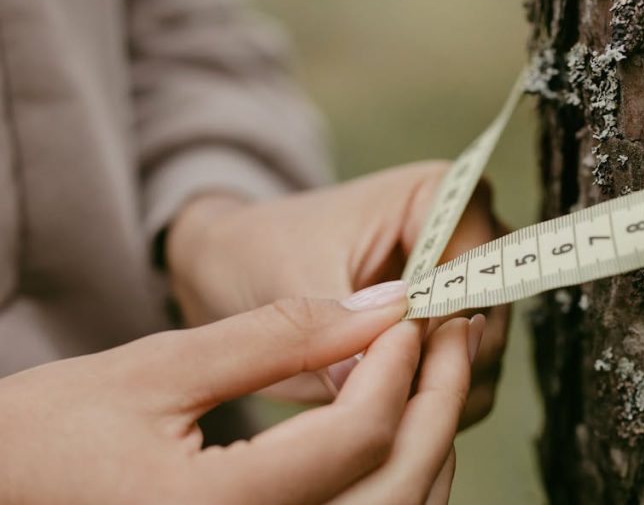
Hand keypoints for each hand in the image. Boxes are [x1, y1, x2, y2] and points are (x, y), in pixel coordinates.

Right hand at [0, 293, 481, 503]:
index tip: (412, 312)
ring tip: (433, 367)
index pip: (359, 437)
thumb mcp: (155, 371)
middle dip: (439, 399)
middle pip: (399, 483)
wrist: (3, 493)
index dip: (401, 365)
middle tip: (450, 332)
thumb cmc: (46, 439)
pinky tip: (399, 423)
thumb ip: (276, 337)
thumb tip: (378, 305)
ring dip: (430, 439)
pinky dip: (401, 475)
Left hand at [167, 161, 508, 425]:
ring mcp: (464, 287)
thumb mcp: (291, 279)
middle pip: (492, 314)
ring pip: (484, 355)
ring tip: (376, 405)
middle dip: (440, 364)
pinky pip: (465, 379)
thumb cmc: (265, 250)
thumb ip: (332, 325)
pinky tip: (384, 411)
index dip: (440, 324)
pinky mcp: (451, 332)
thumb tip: (359, 384)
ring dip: (438, 390)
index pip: (475, 268)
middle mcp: (467, 236)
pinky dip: (430, 404)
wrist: (240, 266)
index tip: (391, 359)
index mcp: (439, 194)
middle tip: (381, 393)